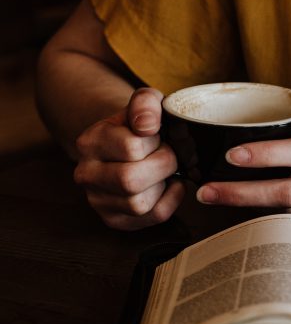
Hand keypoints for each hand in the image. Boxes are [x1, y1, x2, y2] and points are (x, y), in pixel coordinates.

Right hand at [73, 87, 184, 229]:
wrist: (127, 145)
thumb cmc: (139, 126)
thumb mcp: (144, 104)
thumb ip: (146, 103)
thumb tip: (147, 126)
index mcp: (89, 142)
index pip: (131, 147)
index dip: (155, 142)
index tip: (157, 136)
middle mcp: (86, 174)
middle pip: (130, 180)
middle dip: (162, 165)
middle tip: (168, 155)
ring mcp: (98, 201)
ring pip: (139, 204)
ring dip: (163, 185)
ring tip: (163, 170)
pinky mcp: (115, 219)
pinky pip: (152, 217)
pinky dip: (171, 200)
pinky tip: (169, 185)